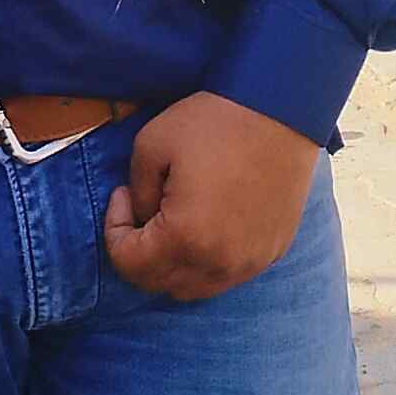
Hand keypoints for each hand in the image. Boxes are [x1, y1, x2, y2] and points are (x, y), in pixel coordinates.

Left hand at [104, 93, 318, 302]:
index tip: (123, 195)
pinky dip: (208, 259)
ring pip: (196, 286)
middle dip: (140, 252)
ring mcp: (251, 262)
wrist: (282, 108)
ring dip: (174, 263)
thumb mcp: (150, 146)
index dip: (114, 230)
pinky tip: (208, 221)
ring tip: (173, 221)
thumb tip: (142, 217)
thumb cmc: (214, 122)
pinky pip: (229, 273)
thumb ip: (138, 194)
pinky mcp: (272, 251)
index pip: (129, 264)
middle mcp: (220, 263)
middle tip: (142, 211)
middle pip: (160, 283)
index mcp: (185, 238)